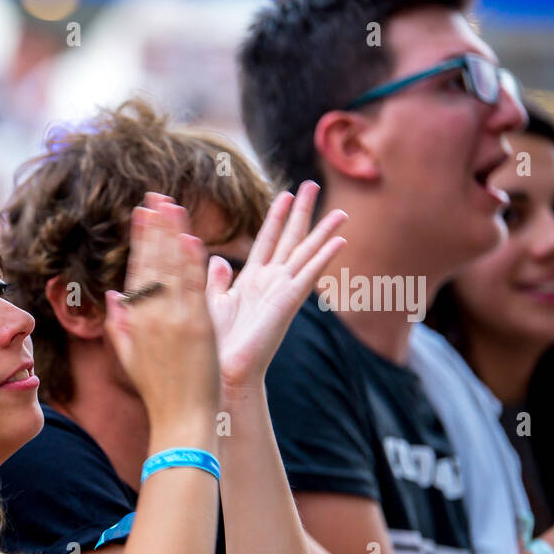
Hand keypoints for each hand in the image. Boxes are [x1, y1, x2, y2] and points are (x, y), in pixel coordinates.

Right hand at [104, 193, 219, 433]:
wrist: (181, 419)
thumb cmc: (157, 393)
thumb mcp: (128, 358)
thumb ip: (119, 325)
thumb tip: (112, 297)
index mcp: (134, 322)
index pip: (137, 270)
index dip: (141, 239)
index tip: (143, 214)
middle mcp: (150, 317)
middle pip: (152, 262)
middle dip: (155, 227)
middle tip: (156, 196)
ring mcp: (174, 321)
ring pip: (172, 270)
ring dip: (173, 235)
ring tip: (174, 206)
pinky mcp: (198, 328)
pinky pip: (194, 289)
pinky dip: (193, 264)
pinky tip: (193, 239)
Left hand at [205, 180, 345, 392]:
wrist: (222, 369)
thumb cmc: (216, 342)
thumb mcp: (212, 302)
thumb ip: (217, 280)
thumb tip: (218, 259)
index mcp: (251, 281)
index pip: (267, 240)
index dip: (276, 217)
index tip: (285, 194)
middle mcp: (271, 283)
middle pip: (291, 240)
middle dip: (302, 212)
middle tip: (313, 184)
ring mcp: (282, 292)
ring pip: (306, 254)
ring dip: (323, 232)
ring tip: (341, 210)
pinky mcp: (288, 303)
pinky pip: (308, 274)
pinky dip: (324, 257)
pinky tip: (340, 240)